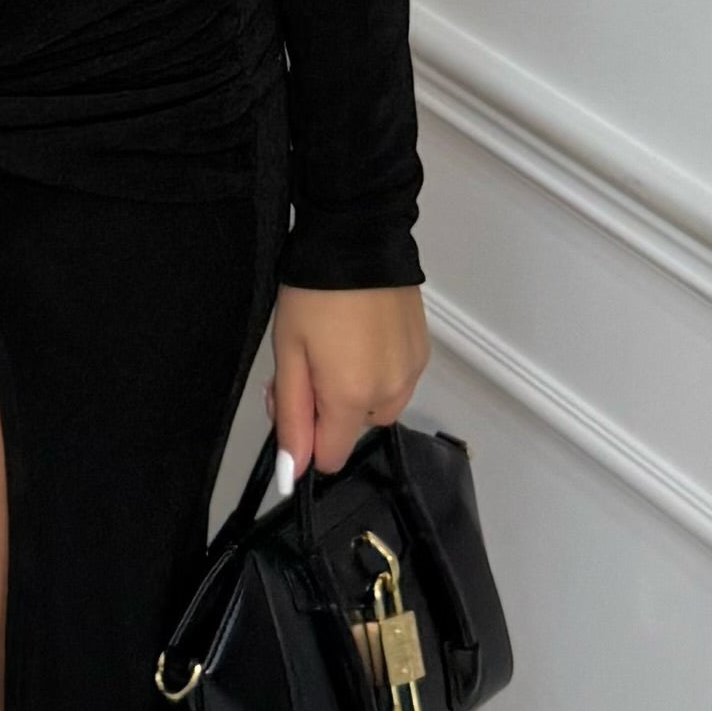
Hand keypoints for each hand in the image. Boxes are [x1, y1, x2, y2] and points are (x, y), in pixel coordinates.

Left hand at [270, 281, 427, 475]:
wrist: (358, 239)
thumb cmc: (314, 293)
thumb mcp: (289, 354)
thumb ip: (292, 417)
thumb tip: (294, 471)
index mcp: (352, 399)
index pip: (330, 458)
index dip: (306, 437)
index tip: (293, 400)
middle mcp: (390, 393)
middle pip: (353, 430)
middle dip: (330, 408)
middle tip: (310, 362)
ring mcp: (411, 372)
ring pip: (376, 406)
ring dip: (356, 390)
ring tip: (339, 343)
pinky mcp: (422, 352)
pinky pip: (396, 381)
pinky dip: (378, 370)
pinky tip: (362, 334)